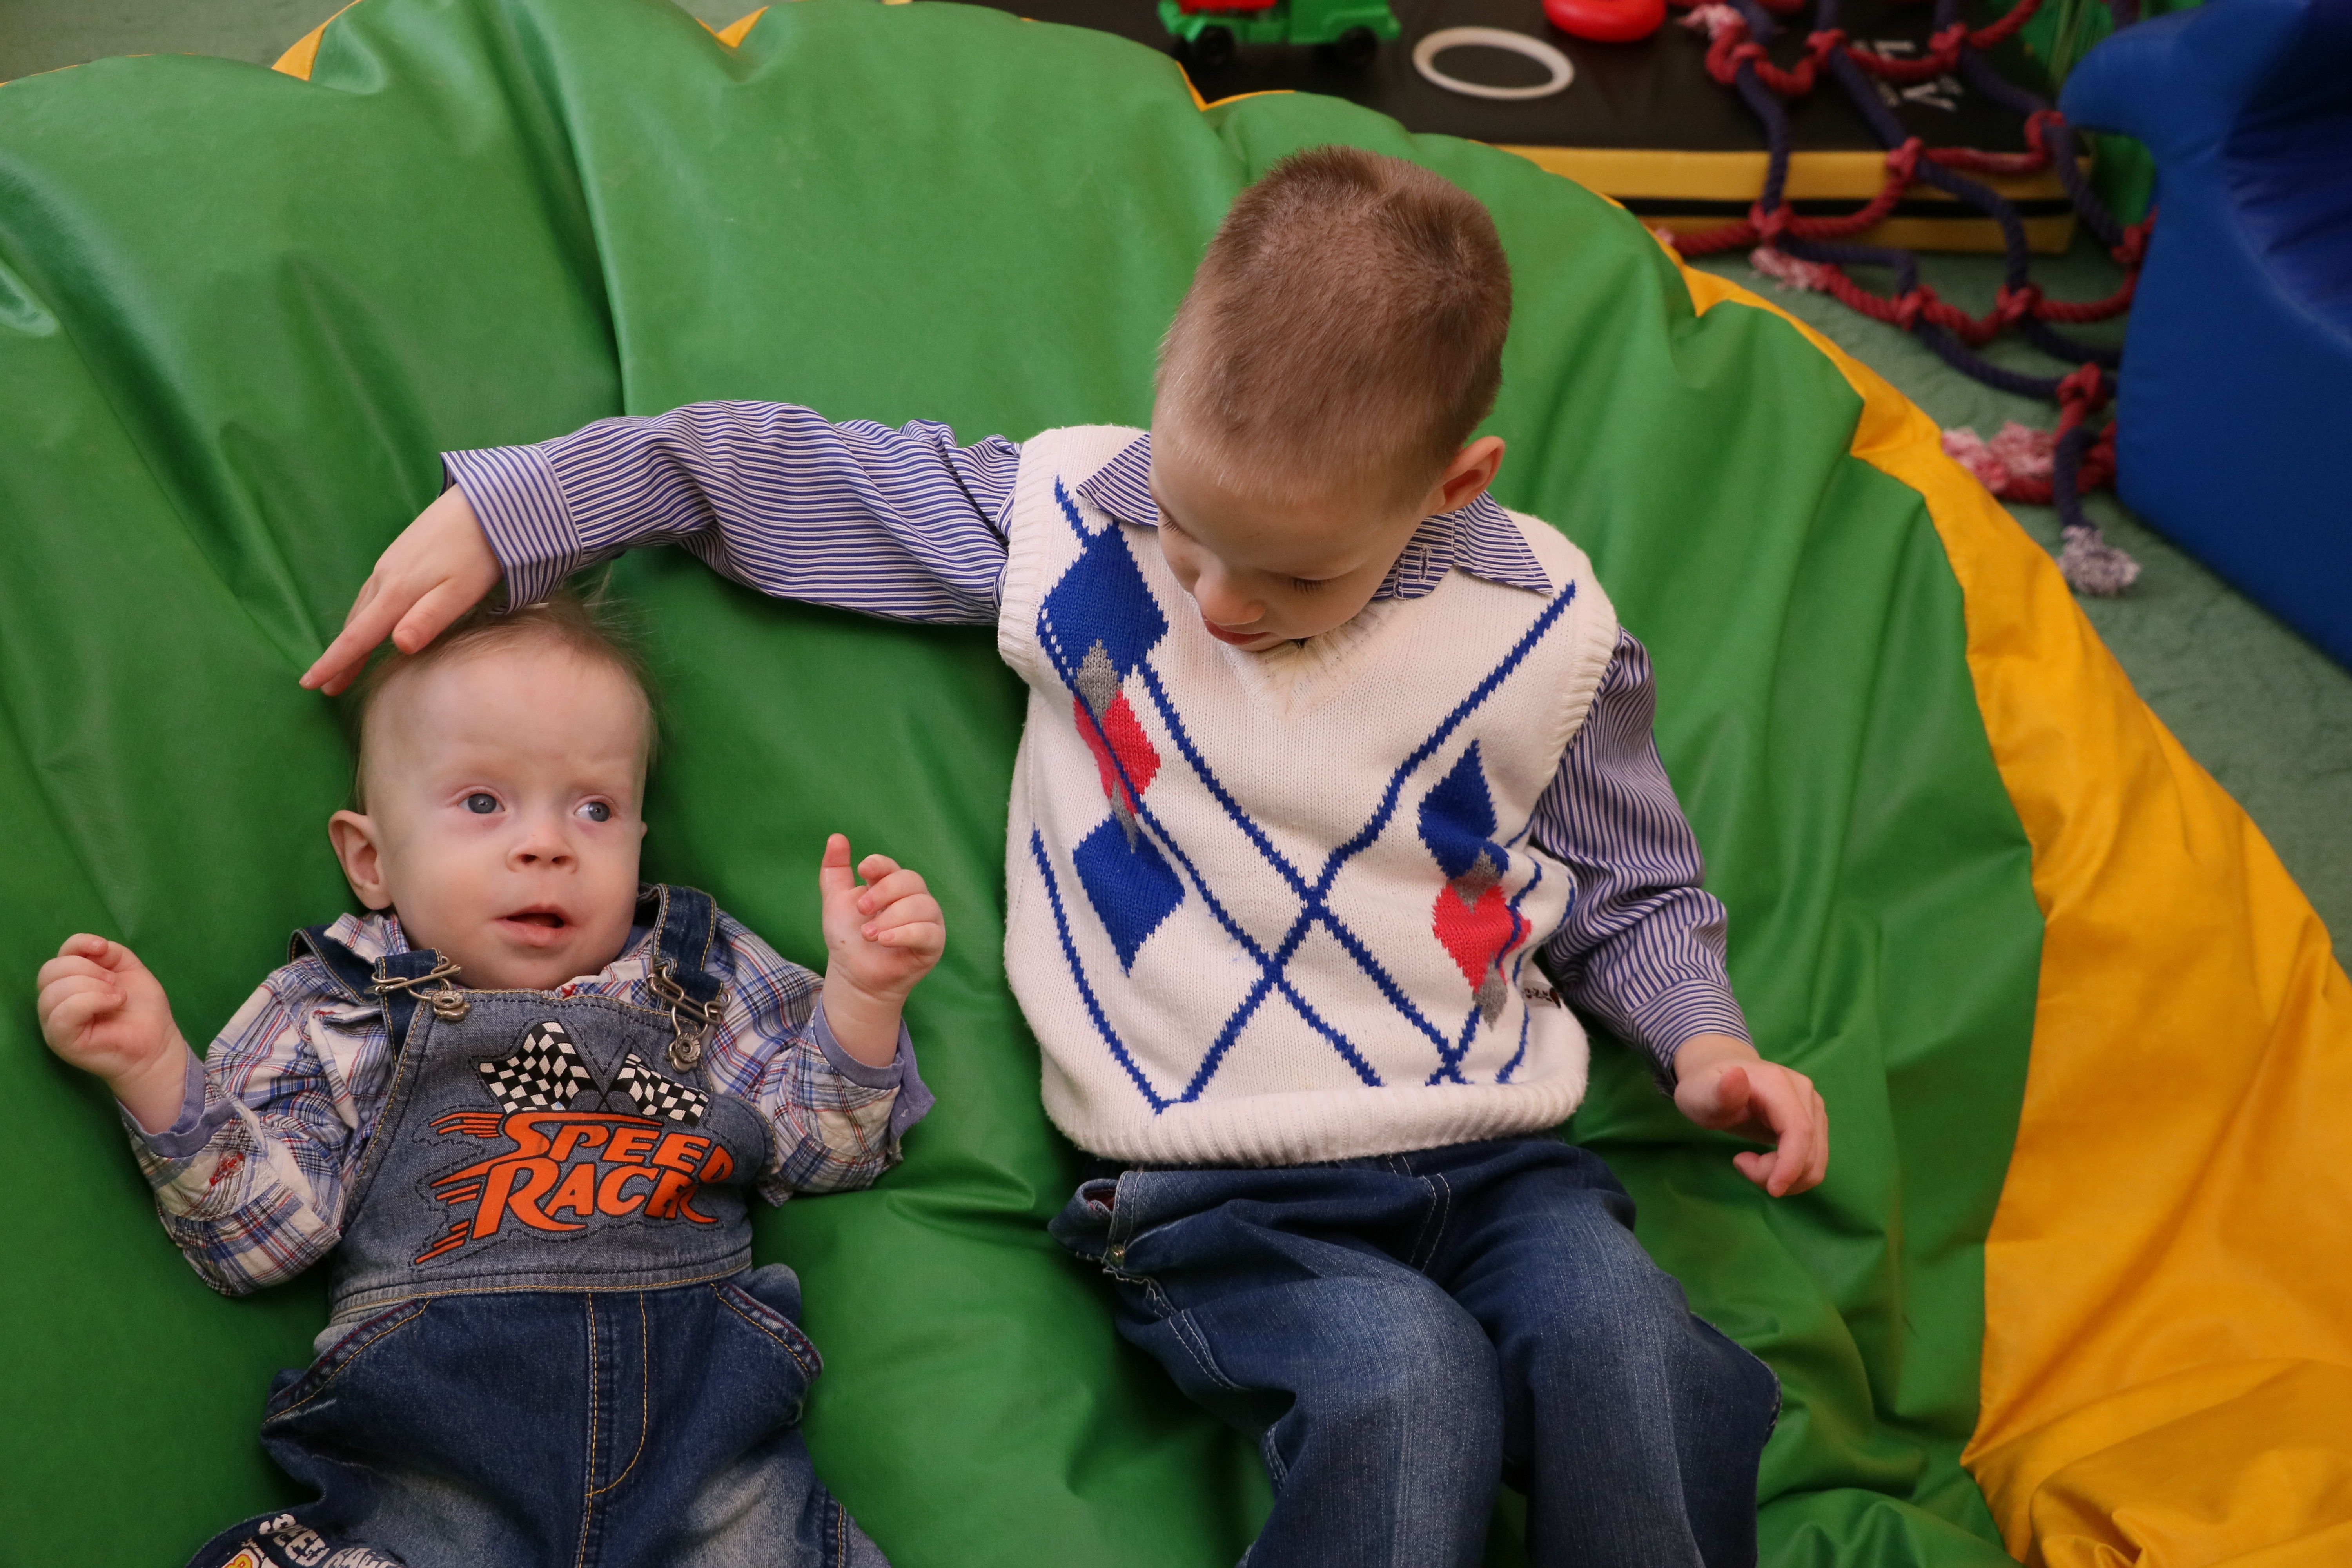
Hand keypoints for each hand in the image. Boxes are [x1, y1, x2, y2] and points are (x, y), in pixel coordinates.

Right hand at [36, 934, 191, 1131]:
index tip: (103, 948)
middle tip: (114, 983)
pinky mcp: (62, 1040)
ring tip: (117, 996)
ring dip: (93, 986)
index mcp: (68, 984)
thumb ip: (111, 953)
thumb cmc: (142, 1009)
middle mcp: (54, 1003)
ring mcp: (54, 1023)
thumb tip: (95, 946)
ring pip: (54, 991)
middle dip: (87, 969)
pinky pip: (63, 1013)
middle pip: (50, 971)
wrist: (157, 1044)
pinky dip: (92, 1001)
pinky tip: (114, 1003)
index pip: (58, 957)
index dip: (78, 944)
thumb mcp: (130, 970)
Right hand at [300, 485, 501, 695]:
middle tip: (326, 687)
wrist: (483, 504)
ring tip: (343, 661)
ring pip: (362, 608)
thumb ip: (430, 618)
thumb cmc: (478, 553)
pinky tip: (369, 620)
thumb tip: (399, 645)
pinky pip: (372, 592)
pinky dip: (364, 614)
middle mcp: (386, 578)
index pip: (358, 636)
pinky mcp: (400, 556)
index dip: (334, 662)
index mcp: (398, 593)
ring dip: (351, 636)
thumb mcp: (460, 591)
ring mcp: (390, 565)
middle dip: (340, 656)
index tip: (310, 683)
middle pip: (356, 625)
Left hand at [816, 834, 944, 1065]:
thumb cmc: (848, 938)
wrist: (854, 975)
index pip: (892, 866)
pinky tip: (885, 940)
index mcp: (890, 885)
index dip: (880, 864)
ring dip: (892, 917)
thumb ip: (835, 870)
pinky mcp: (933, 943)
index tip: (862, 869)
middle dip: (885, 892)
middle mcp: (913, 898)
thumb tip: (836, 836)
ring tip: (869, 934)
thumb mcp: (836, 902)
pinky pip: (929, 931)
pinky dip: (906, 933)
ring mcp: (926, 920)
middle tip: (862, 909)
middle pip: (911, 880)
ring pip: (922, 904)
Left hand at [1671, 1033, 1827, 1196]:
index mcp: (1778, 1083)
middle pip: (1809, 1150)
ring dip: (1785, 1176)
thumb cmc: (1707, 1088)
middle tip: (1741, 1164)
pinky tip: (1764, 1161)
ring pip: (1815, 1160)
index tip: (1773, 1190)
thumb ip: (1717, 1093)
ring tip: (1749, 1162)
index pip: (1800, 1130)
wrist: (1721, 1073)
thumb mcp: (1699, 1094)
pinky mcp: (1815, 1122)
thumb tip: (1737, 1076)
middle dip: (1777, 1173)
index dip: (1791, 1164)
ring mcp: (1813, 1107)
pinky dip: (1791, 1173)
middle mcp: (1804, 1092)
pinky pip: (1813, 1160)